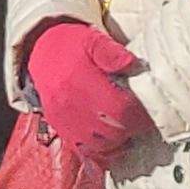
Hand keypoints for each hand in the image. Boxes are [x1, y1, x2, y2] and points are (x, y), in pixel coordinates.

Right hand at [24, 20, 152, 161]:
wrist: (41, 54)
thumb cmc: (71, 46)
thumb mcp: (92, 39)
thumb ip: (112, 51)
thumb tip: (133, 65)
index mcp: (80, 80)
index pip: (118, 108)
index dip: (138, 114)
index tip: (148, 111)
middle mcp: (69, 103)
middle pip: (111, 129)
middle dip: (131, 128)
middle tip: (141, 121)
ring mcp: (63, 118)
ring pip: (99, 143)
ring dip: (118, 140)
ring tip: (127, 129)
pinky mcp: (60, 127)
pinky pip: (83, 148)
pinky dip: (101, 149)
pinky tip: (111, 140)